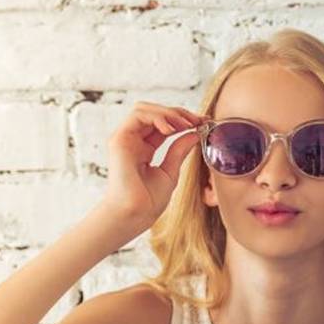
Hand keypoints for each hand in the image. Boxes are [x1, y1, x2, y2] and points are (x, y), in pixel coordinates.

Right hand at [98, 102, 204, 232]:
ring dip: (169, 113)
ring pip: (144, 109)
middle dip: (178, 112)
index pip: (163, 124)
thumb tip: (194, 133)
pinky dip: (158, 117)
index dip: (183, 119)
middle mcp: (132, 140)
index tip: (204, 122)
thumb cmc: (148, 200)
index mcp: (143, 147)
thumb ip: (179, 150)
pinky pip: (138, 116)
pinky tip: (172, 129)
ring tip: (186, 125)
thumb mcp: (171, 170)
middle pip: (154, 112)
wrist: (134, 214)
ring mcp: (124, 138)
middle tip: (198, 120)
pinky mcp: (119, 139)